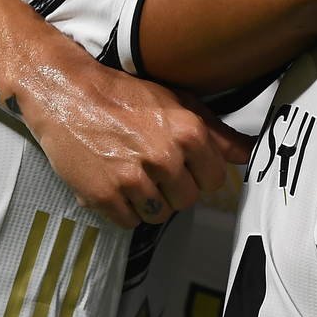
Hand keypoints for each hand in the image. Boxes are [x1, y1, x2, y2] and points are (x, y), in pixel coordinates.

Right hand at [24, 59, 252, 227]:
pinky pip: (129, 222)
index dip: (200, 174)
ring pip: (160, 214)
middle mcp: (164, 156)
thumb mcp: (176, 103)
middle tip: (153, 168)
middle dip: (174, 189)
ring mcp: (133, 178)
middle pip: (188, 200)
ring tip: (133, 175)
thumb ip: (216, 133)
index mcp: (188, 132)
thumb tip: (249, 152)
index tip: (184, 165)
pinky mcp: (104, 195)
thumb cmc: (122, 95)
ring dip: (149, 201)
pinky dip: (124, 210)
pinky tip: (116, 185)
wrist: (68, 93)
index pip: (215, 180)